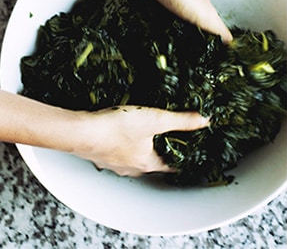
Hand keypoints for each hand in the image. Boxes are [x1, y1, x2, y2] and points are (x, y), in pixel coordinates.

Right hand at [75, 105, 207, 175]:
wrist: (81, 131)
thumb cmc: (117, 128)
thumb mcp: (155, 119)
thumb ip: (181, 121)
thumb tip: (205, 121)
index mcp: (148, 164)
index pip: (173, 165)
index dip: (185, 155)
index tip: (193, 147)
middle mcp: (132, 168)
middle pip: (155, 161)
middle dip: (164, 148)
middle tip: (174, 134)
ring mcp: (116, 163)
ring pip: (137, 157)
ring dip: (145, 145)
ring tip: (151, 129)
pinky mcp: (104, 154)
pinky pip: (121, 151)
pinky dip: (127, 142)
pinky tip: (125, 129)